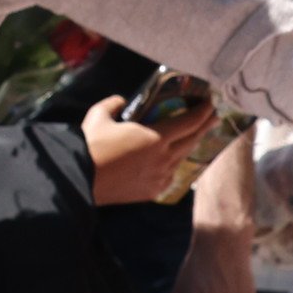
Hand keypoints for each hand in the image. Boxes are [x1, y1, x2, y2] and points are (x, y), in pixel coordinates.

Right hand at [78, 102, 199, 208]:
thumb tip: (120, 101)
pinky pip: (169, 176)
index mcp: (155, 137)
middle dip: (204, 126)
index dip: (202, 112)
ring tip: (191, 137)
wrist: (80, 179)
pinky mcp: (152, 191)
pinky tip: (170, 161)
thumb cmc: (90, 145)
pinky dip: (172, 165)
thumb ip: (112, 104)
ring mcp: (159, 177)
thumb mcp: (98, 116)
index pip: (189, 123)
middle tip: (212, 117)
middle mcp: (163, 158)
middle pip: (191, 140)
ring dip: (188, 146)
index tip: (210, 104)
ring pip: (181, 159)